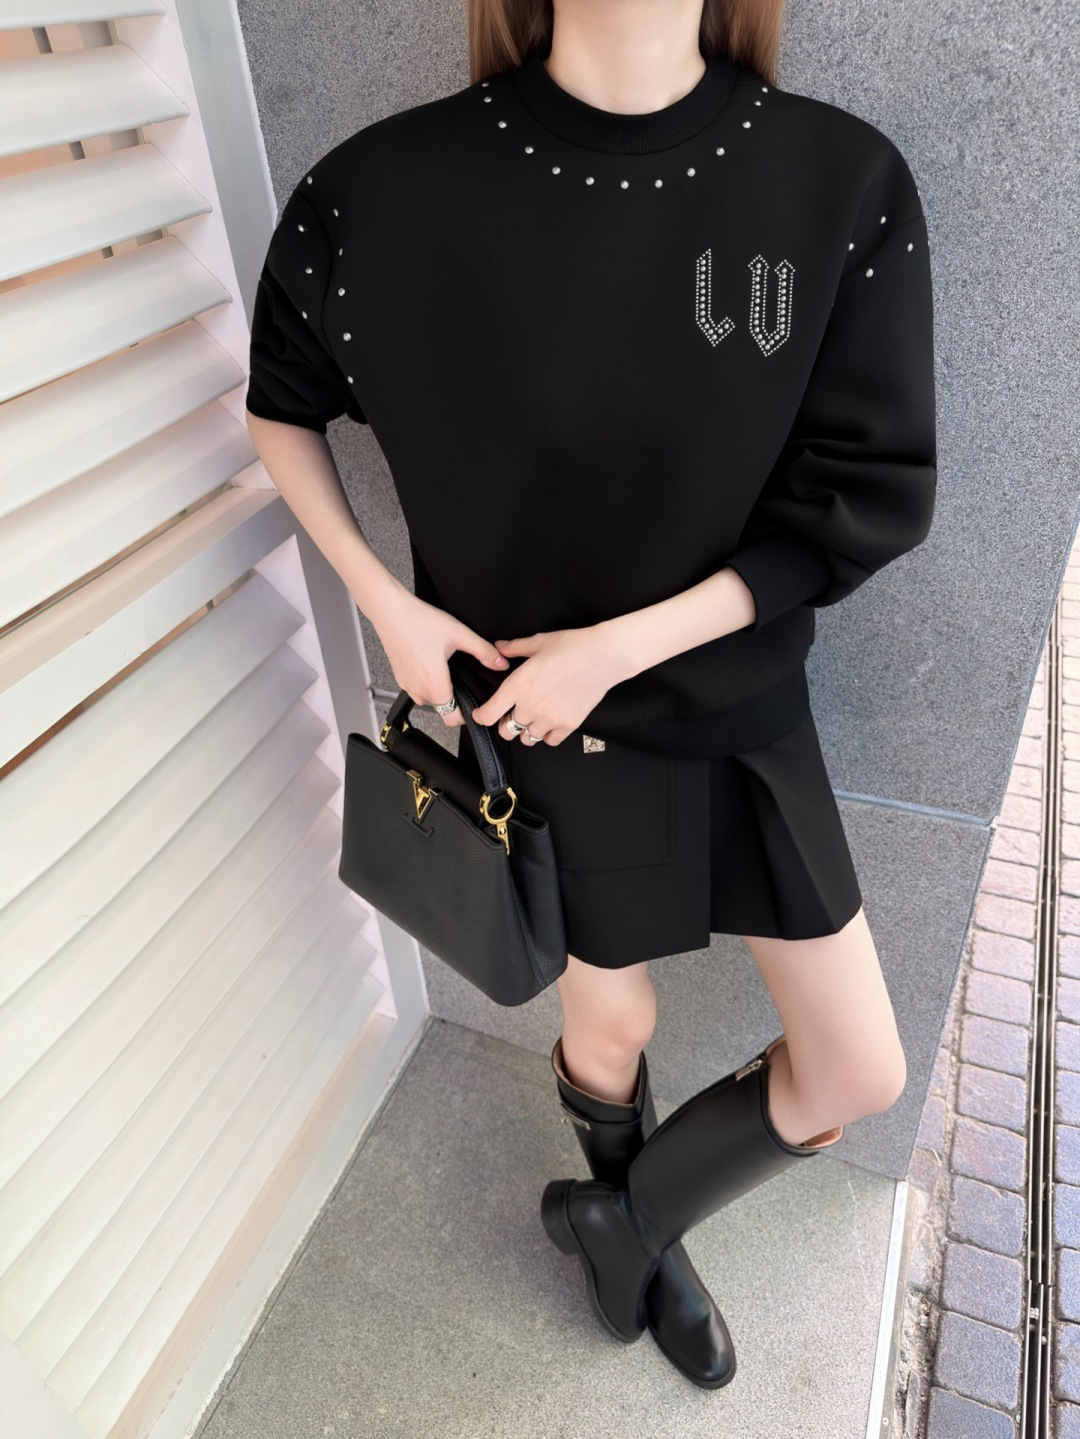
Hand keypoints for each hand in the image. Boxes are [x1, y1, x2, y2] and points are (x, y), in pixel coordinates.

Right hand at [368, 588, 508, 726]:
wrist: (390, 611)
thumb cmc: (420, 621)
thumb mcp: (459, 634)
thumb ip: (483, 651)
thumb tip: (501, 664)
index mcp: (434, 683)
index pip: (451, 718)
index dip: (465, 714)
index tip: (473, 702)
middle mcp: (418, 689)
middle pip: (441, 709)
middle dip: (454, 699)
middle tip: (463, 679)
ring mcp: (406, 684)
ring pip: (428, 700)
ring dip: (439, 691)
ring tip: (446, 670)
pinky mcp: (399, 677)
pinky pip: (416, 689)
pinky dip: (426, 683)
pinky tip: (431, 663)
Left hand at [469, 627, 626, 745]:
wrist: (603, 657)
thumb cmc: (571, 646)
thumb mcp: (538, 642)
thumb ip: (514, 647)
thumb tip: (499, 647)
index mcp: (517, 686)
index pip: (488, 715)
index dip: (481, 716)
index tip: (482, 714)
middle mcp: (529, 707)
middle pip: (506, 731)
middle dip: (505, 724)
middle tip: (513, 714)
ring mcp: (549, 719)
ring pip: (527, 739)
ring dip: (527, 731)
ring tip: (534, 718)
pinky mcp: (567, 725)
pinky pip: (550, 741)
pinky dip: (547, 735)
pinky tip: (551, 722)